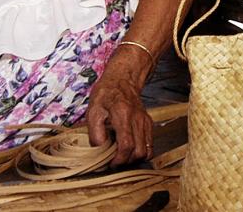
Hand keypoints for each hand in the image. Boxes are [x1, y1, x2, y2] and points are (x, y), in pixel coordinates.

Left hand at [85, 49, 152, 165]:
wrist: (122, 79)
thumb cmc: (106, 94)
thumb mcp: (93, 110)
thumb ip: (95, 132)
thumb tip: (99, 151)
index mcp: (123, 114)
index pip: (126, 145)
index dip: (119, 159)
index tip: (110, 163)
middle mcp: (138, 119)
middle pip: (139, 152)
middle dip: (126, 162)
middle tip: (114, 162)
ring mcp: (146, 122)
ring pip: (147, 151)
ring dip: (134, 159)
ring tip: (121, 157)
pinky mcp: (149, 124)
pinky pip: (150, 146)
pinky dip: (141, 153)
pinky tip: (129, 150)